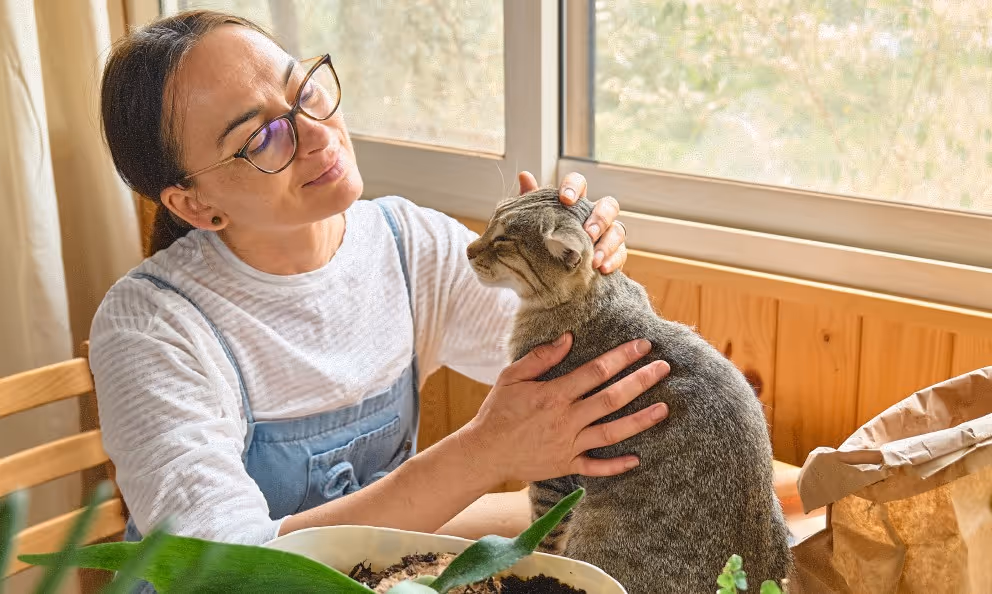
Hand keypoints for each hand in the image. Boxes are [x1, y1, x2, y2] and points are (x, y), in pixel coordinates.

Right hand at [460, 333, 670, 484]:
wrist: (484, 453)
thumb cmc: (497, 411)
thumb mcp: (511, 377)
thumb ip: (540, 357)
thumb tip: (568, 338)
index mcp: (554, 395)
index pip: (596, 371)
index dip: (622, 357)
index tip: (642, 346)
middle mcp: (566, 419)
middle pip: (611, 398)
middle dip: (640, 381)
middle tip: (663, 368)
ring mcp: (568, 445)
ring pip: (612, 432)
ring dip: (640, 420)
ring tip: (664, 409)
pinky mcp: (565, 465)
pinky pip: (596, 467)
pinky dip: (616, 465)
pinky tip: (637, 458)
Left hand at [518, 170, 627, 273]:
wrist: (550, 271)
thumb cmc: (544, 240)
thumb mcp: (535, 221)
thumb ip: (533, 201)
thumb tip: (524, 175)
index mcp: (575, 202)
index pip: (580, 183)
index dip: (574, 186)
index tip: (565, 199)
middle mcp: (595, 214)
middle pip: (609, 205)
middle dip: (600, 218)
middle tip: (587, 232)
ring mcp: (607, 234)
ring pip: (618, 230)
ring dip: (607, 243)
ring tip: (593, 259)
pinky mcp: (614, 254)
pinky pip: (621, 253)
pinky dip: (613, 260)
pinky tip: (601, 269)